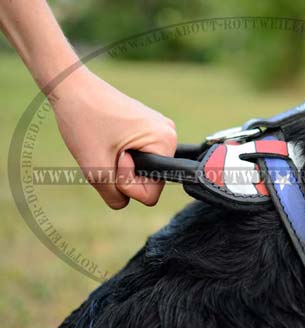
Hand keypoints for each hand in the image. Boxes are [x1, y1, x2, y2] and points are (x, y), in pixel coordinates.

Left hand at [49, 68, 176, 208]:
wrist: (73, 87)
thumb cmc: (84, 121)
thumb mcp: (95, 169)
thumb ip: (113, 197)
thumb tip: (123, 203)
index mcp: (165, 142)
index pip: (152, 193)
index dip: (127, 185)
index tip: (114, 158)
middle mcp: (170, 135)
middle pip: (150, 182)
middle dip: (125, 175)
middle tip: (108, 151)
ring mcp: (161, 130)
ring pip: (144, 171)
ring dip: (122, 166)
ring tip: (107, 144)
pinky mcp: (150, 128)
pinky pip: (141, 158)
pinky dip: (123, 156)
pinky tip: (110, 140)